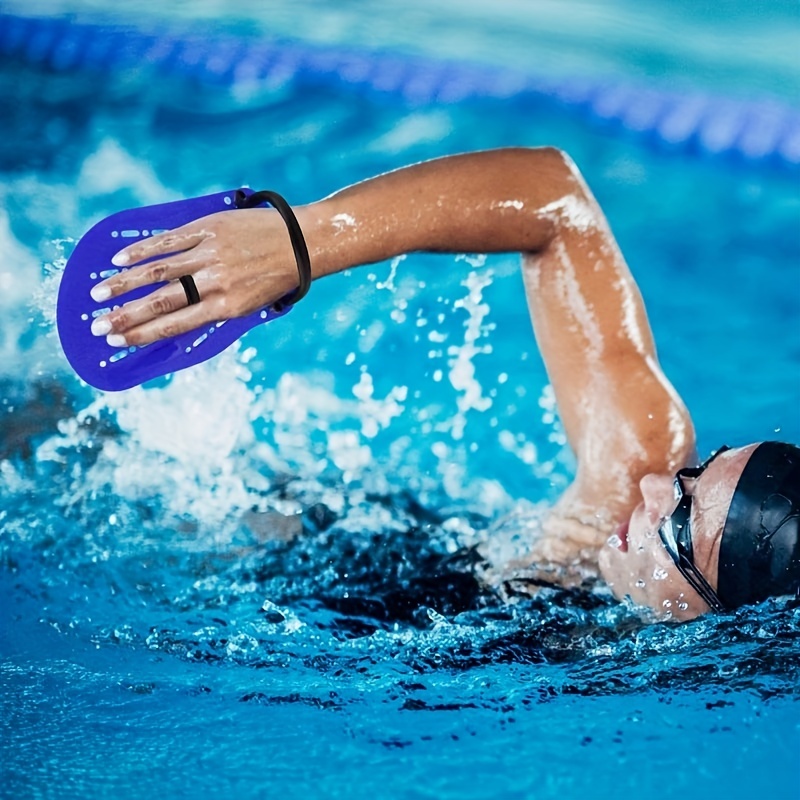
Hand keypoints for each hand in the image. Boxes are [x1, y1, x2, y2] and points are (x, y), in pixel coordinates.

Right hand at [89, 207, 306, 346]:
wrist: (301, 243)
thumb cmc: (275, 279)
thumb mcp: (250, 305)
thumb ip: (214, 311)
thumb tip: (175, 322)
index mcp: (226, 307)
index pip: (176, 324)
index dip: (144, 334)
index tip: (118, 340)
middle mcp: (214, 282)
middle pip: (160, 302)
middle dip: (125, 315)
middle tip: (98, 324)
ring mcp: (209, 254)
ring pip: (158, 271)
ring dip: (124, 283)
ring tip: (98, 293)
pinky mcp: (208, 229)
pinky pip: (169, 240)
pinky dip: (142, 250)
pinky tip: (120, 259)